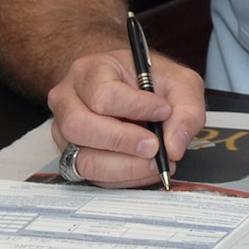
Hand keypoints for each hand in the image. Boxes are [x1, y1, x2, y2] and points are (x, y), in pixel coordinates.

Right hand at [47, 48, 204, 187]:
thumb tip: (174, 146)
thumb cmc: (148, 79)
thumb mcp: (178, 81)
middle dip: (123, 142)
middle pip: (81, 127)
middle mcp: (68, 99)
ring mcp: (63, 130)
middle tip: (155, 147)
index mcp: (90, 70)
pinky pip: (89, 176)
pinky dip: (120, 178)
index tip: (163, 112)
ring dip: (123, 167)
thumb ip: (186, 108)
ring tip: (154, 162)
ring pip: (82, 158)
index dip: (135, 108)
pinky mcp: (70, 155)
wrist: (127, 85)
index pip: (103, 94)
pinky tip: (143, 169)